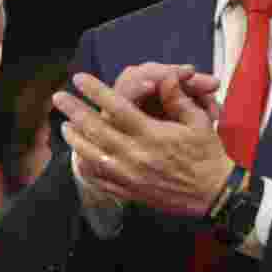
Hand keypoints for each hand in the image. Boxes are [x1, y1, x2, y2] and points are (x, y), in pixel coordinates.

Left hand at [54, 72, 232, 216]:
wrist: (213, 194)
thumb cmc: (207, 154)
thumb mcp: (198, 121)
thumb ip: (176, 98)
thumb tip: (162, 76)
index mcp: (153, 135)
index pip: (118, 108)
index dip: (96, 92)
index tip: (79, 79)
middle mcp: (136, 155)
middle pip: (96, 130)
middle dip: (75, 111)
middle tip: (58, 98)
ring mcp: (130, 176)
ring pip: (92, 156)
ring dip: (75, 139)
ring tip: (64, 126)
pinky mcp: (130, 191)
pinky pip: (100, 179)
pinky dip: (86, 166)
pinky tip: (80, 156)